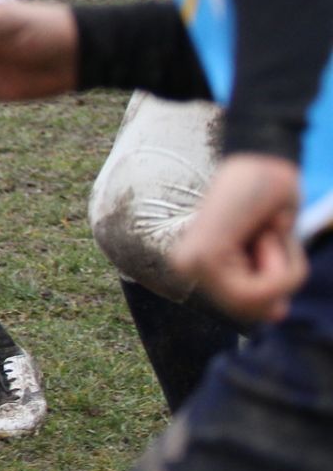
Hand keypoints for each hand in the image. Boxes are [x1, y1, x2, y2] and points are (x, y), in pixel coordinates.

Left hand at [173, 153, 307, 323]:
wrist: (265, 155)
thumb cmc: (271, 192)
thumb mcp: (271, 244)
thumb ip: (268, 280)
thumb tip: (274, 315)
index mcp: (199, 263)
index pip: (245, 307)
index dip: (276, 288)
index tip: (271, 247)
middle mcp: (188, 266)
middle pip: (253, 311)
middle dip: (280, 279)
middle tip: (270, 236)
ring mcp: (192, 264)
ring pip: (259, 304)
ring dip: (283, 270)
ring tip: (268, 231)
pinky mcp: (204, 257)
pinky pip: (259, 291)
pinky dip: (281, 266)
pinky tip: (266, 231)